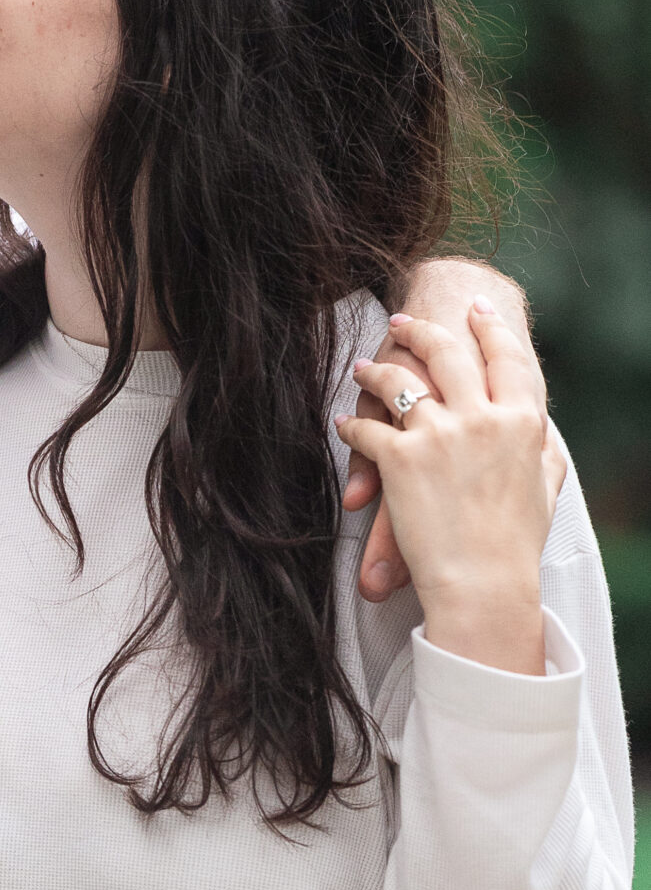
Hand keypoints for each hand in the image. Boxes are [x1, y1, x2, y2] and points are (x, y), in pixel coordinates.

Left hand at [342, 264, 542, 601]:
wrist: (484, 582)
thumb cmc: (516, 541)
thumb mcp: (544, 486)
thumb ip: (540, 448)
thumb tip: (538, 429)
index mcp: (521, 421)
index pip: (508, 357)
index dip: (491, 327)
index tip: (478, 307)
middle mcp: (480, 418)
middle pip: (449, 354)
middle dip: (425, 330)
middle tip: (404, 320)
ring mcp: (439, 435)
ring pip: (399, 382)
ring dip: (376, 370)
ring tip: (363, 367)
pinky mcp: (400, 458)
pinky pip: (367, 428)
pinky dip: (352, 425)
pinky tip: (344, 423)